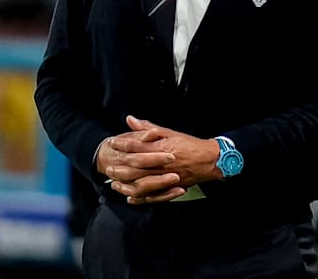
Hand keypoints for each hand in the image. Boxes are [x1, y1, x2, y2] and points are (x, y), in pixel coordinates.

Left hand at [104, 115, 223, 203]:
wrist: (209, 160)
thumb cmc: (190, 145)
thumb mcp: (169, 132)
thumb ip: (148, 128)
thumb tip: (131, 120)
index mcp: (160, 147)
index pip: (135, 145)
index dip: (121, 144)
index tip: (111, 143)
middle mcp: (160, 163)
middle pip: (134, 166)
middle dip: (119, 167)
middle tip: (108, 168)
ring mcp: (164, 177)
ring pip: (141, 183)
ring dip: (126, 184)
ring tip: (115, 184)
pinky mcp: (169, 188)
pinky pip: (152, 196)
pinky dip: (140, 198)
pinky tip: (130, 197)